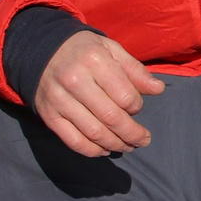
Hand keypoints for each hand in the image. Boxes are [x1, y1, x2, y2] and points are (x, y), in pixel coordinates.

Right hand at [35, 30, 163, 156]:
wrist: (42, 49)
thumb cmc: (85, 51)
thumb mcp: (112, 49)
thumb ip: (135, 70)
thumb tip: (158, 89)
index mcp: (95, 61)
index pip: (125, 95)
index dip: (137, 107)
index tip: (137, 107)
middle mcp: (75, 81)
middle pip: (111, 117)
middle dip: (132, 133)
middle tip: (144, 140)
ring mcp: (59, 100)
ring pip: (94, 133)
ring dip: (116, 144)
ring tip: (129, 146)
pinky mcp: (49, 115)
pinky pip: (73, 141)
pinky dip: (92, 151)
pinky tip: (105, 149)